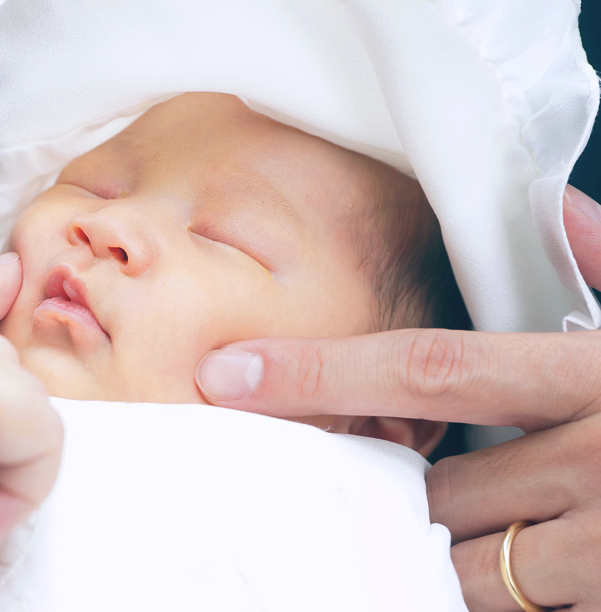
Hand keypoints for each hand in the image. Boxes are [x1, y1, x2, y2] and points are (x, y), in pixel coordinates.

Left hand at [195, 186, 600, 610]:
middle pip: (434, 482)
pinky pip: (522, 603)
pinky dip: (484, 593)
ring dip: (420, 554)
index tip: (230, 376)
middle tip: (304, 477)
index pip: (425, 371)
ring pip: (468, 563)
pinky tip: (465, 576)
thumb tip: (553, 212)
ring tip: (382, 534)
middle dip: (368, 484)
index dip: (319, 375)